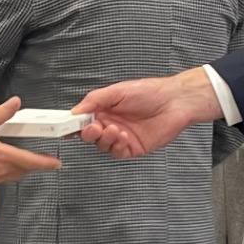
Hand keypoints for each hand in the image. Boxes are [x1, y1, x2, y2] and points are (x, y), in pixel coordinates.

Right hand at [0, 98, 61, 189]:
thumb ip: (0, 114)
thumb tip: (14, 103)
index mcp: (2, 156)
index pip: (31, 161)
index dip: (46, 163)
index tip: (56, 163)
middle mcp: (0, 170)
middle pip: (26, 170)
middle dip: (36, 165)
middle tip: (44, 161)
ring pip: (15, 176)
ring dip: (23, 169)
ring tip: (27, 161)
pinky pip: (4, 178)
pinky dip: (10, 172)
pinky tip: (5, 165)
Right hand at [77, 67, 221, 158]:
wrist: (175, 102)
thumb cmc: (150, 92)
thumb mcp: (117, 90)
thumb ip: (94, 100)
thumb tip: (75, 110)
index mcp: (105, 109)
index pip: (83, 120)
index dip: (74, 124)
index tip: (67, 126)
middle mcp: (111, 123)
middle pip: (90, 136)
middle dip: (89, 133)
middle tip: (94, 127)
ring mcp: (122, 137)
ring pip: (102, 146)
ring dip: (105, 139)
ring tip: (114, 129)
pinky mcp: (133, 148)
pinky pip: (117, 153)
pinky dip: (117, 146)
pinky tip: (123, 137)